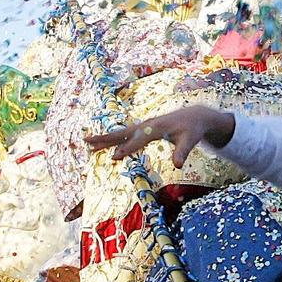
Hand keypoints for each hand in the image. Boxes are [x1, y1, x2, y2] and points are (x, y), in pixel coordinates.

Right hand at [84, 105, 235, 167]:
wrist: (194, 116)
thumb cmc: (192, 130)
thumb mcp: (191, 140)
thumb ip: (183, 152)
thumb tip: (177, 166)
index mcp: (157, 127)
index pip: (139, 139)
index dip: (127, 148)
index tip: (114, 156)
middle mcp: (147, 125)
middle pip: (123, 133)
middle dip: (106, 138)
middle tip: (88, 143)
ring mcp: (143, 126)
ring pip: (121, 133)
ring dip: (104, 138)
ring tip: (88, 143)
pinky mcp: (143, 129)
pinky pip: (125, 134)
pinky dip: (112, 139)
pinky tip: (101, 145)